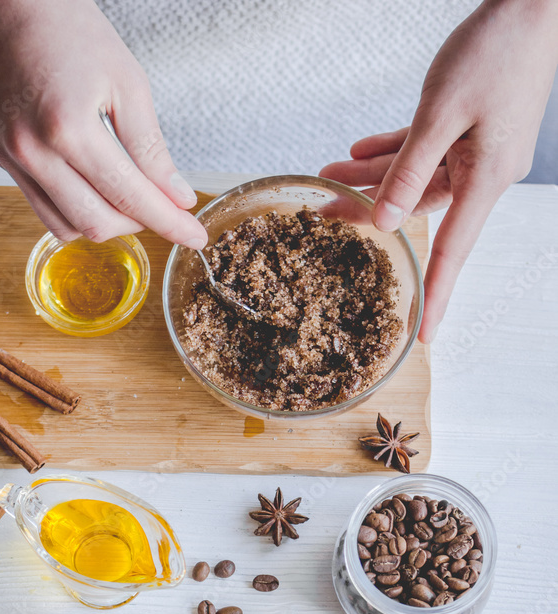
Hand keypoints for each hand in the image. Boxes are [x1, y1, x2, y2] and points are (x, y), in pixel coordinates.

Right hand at [0, 0, 207, 247]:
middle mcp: (34, 150)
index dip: (168, 222)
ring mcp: (11, 157)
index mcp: (69, 128)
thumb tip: (177, 196)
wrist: (8, 2)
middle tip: (161, 208)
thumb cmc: (68, 29)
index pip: (129, 196)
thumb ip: (151, 149)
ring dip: (104, 223)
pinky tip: (93, 191)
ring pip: (65, 227)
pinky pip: (41, 207)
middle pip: (96, 223)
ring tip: (125, 198)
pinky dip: (73, 210)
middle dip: (137, 224)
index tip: (194, 236)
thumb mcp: (127, 82)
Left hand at [320, 0, 557, 341]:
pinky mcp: (474, 128)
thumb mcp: (441, 113)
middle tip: (326, 217)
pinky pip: (427, 151)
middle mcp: (485, 174)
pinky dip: (395, 154)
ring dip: (374, 178)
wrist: (532, 2)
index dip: (435, 295)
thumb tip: (384, 222)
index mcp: (485, 179)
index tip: (422, 334)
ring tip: (329, 174)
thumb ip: (408, 170)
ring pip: (417, 177)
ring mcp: (480, 151)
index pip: (453, 253)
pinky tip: (359, 152)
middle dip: (372, 214)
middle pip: (420, 210)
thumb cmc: (496, 50)